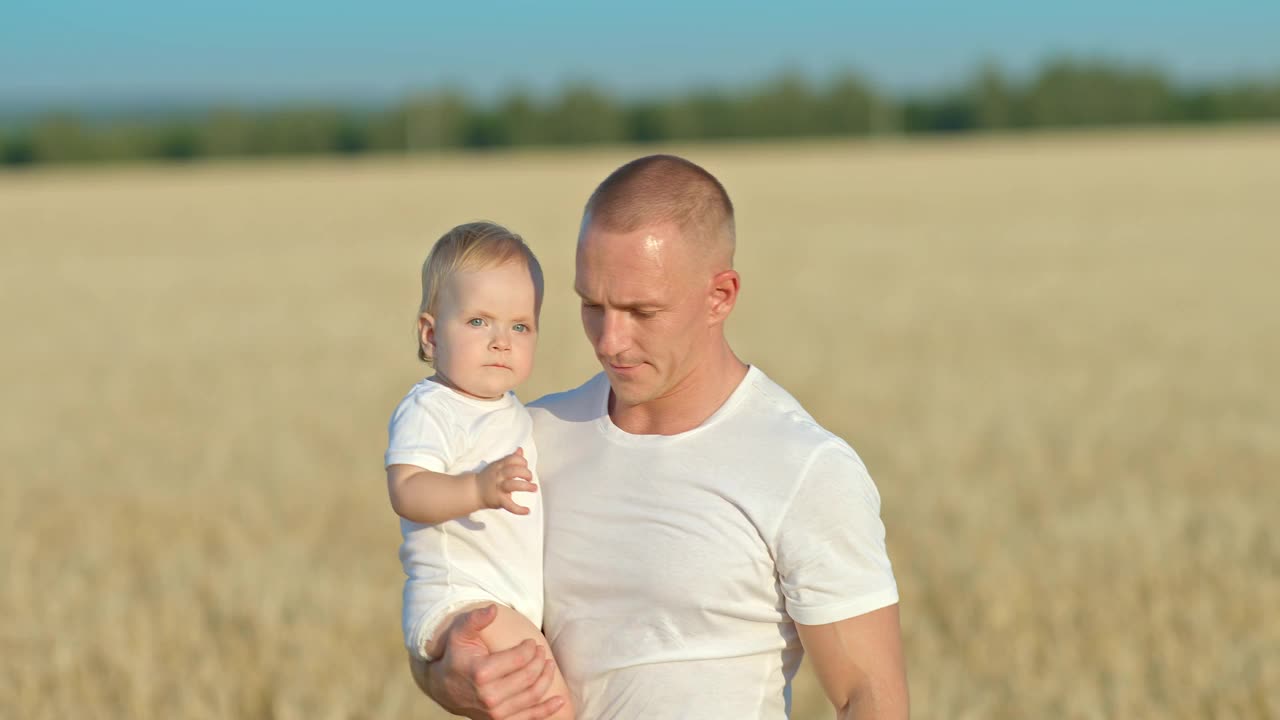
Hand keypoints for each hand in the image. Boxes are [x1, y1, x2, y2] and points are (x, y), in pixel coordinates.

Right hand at [427, 605, 566, 719]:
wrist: (443, 688)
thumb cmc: (455, 656)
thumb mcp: (460, 634)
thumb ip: (475, 619)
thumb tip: (493, 609)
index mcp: (481, 672)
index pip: (519, 659)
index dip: (530, 649)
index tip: (532, 642)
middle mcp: (489, 696)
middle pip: (528, 676)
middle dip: (540, 661)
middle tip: (542, 651)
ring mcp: (495, 712)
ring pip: (532, 695)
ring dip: (546, 679)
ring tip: (550, 666)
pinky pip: (529, 718)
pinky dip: (547, 710)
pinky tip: (559, 700)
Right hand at [474, 448, 536, 514]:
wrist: (473, 491)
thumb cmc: (488, 477)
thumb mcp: (498, 465)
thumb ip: (511, 458)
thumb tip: (520, 450)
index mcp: (499, 466)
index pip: (513, 459)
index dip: (522, 461)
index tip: (525, 466)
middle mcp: (499, 476)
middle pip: (514, 470)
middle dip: (526, 473)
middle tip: (530, 478)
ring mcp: (498, 488)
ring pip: (513, 485)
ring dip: (526, 486)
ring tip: (534, 488)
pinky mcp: (498, 500)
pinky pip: (509, 505)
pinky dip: (519, 509)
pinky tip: (527, 510)